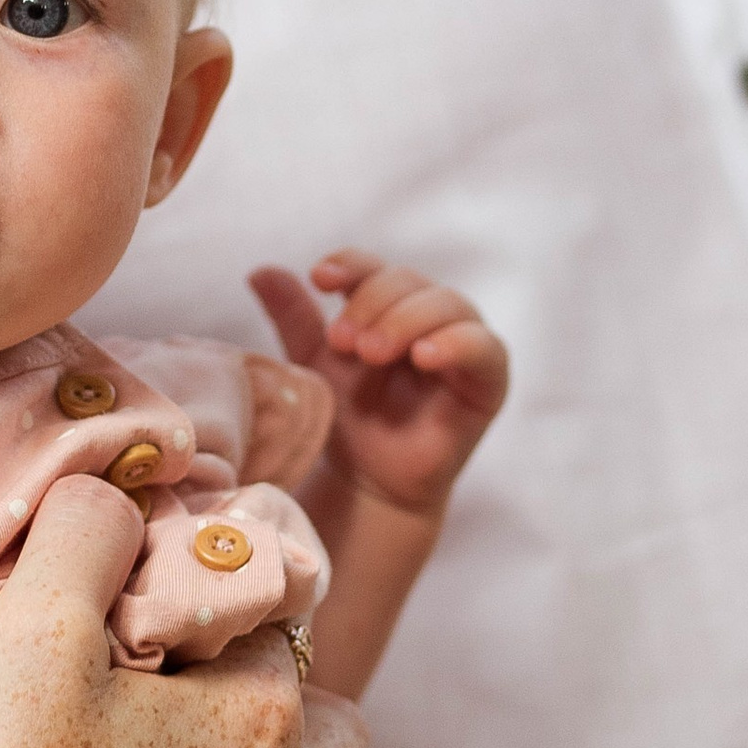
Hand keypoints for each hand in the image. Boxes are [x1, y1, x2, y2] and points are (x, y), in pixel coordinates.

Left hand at [253, 251, 508, 524]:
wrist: (369, 483)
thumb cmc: (346, 417)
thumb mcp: (314, 364)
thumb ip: (293, 318)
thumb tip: (259, 271)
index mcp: (387, 303)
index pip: (373, 266)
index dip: (350, 264)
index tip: (320, 279)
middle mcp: (429, 314)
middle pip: (408, 281)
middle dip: (372, 303)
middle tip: (343, 342)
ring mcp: (463, 342)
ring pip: (447, 304)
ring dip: (406, 320)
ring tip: (371, 353)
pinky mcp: (488, 380)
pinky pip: (485, 348)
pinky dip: (456, 343)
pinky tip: (424, 356)